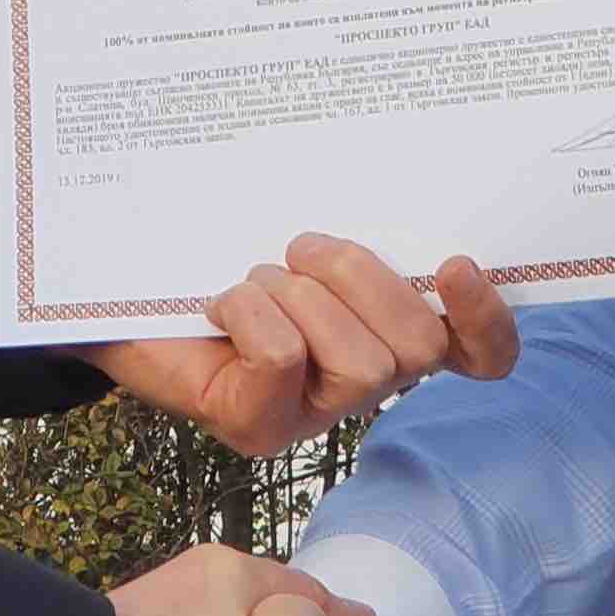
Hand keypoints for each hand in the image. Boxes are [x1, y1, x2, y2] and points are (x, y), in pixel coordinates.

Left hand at [84, 235, 518, 457]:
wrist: (128, 289)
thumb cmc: (225, 251)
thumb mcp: (302, 234)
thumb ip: (357, 230)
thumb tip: (403, 187)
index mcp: (388, 331)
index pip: (480, 355)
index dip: (486, 321)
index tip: (456, 264)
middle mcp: (362, 383)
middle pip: (419, 347)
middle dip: (363, 278)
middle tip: (304, 249)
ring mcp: (312, 414)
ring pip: (360, 360)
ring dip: (300, 294)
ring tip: (257, 281)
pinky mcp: (258, 428)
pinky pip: (285, 360)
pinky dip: (253, 310)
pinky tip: (223, 304)